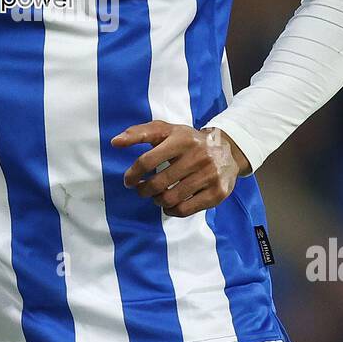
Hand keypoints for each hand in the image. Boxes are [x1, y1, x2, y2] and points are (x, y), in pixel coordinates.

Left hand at [111, 120, 250, 217]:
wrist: (227, 150)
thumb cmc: (188, 141)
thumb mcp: (166, 130)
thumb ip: (139, 133)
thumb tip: (114, 142)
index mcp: (182, 139)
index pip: (148, 160)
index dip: (133, 174)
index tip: (129, 181)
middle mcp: (198, 156)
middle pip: (158, 183)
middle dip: (144, 190)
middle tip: (142, 190)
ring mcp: (210, 175)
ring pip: (170, 198)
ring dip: (157, 201)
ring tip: (156, 196)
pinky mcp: (218, 192)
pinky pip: (185, 210)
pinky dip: (171, 211)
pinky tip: (169, 205)